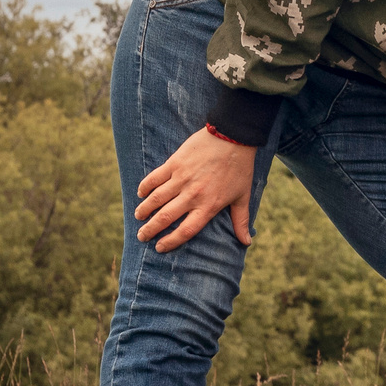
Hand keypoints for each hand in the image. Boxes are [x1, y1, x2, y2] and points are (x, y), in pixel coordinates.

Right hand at [135, 126, 256, 252]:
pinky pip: (154, 178)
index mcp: (209, 206)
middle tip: (141, 236)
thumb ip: (240, 221)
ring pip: (156, 199)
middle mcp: (192, 195)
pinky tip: (140, 194)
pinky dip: (145, 187)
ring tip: (138, 217)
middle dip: (150, 230)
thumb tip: (246, 242)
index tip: (160, 247)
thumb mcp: (243, 196)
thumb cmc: (240, 168)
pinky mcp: (174, 163)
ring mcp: (181, 179)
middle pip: (165, 218)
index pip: (186, 230)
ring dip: (144, 210)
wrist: (233, 137)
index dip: (171, 241)